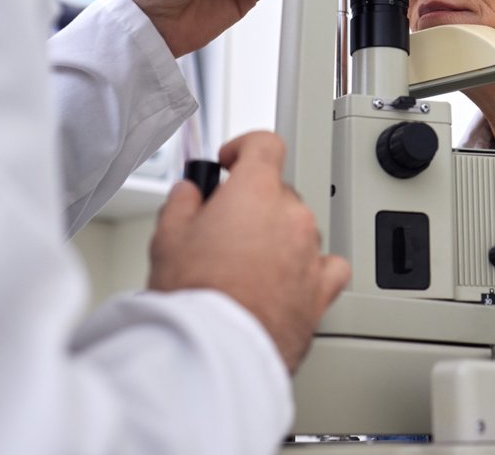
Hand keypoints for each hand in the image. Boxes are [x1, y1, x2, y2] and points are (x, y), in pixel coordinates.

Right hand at [147, 131, 349, 372]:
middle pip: (278, 193)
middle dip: (252, 205)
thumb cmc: (195, 297)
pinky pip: (326, 267)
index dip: (245, 148)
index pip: (265, 145)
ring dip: (278, 238)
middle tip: (223, 230)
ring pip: (299, 229)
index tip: (232, 161)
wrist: (217, 351)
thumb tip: (190, 192)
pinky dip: (310, 268)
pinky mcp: (321, 291)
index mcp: (256, 192)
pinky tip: (289, 279)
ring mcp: (311, 253)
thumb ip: (183, 202)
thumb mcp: (168, 237)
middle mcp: (292, 216)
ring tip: (244, 266)